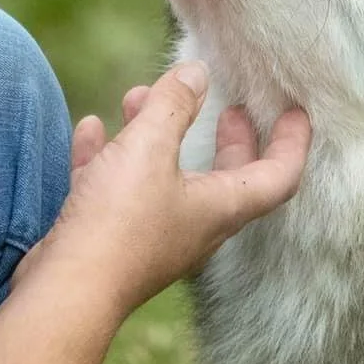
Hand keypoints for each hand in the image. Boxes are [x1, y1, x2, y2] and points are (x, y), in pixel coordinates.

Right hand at [13, 62, 310, 318]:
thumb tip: (196, 72)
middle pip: (226, 178)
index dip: (293, 143)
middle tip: (231, 108)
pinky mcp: (111, 240)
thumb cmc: (118, 222)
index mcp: (220, 207)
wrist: (65, 290)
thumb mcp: (148, 147)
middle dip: (231, 140)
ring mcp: (153, 235)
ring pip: (165, 176)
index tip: (297, 112)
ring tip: (137, 96)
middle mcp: (194, 225)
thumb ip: (174, 104)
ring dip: (156, 135)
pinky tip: (92, 128)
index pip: (278, 176)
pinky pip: (116, 189)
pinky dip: (109, 156)